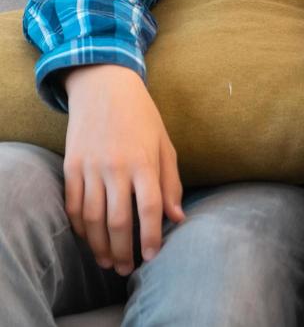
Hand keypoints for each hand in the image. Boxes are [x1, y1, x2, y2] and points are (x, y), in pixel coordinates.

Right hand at [63, 65, 185, 274]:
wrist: (104, 88)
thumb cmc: (143, 118)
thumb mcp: (165, 145)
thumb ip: (170, 183)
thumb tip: (177, 218)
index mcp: (144, 161)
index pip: (149, 208)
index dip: (151, 236)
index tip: (152, 256)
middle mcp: (116, 167)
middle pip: (118, 220)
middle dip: (123, 250)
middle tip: (126, 269)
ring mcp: (90, 168)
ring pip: (92, 218)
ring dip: (99, 245)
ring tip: (107, 262)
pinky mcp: (71, 167)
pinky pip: (73, 205)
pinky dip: (80, 227)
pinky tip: (89, 239)